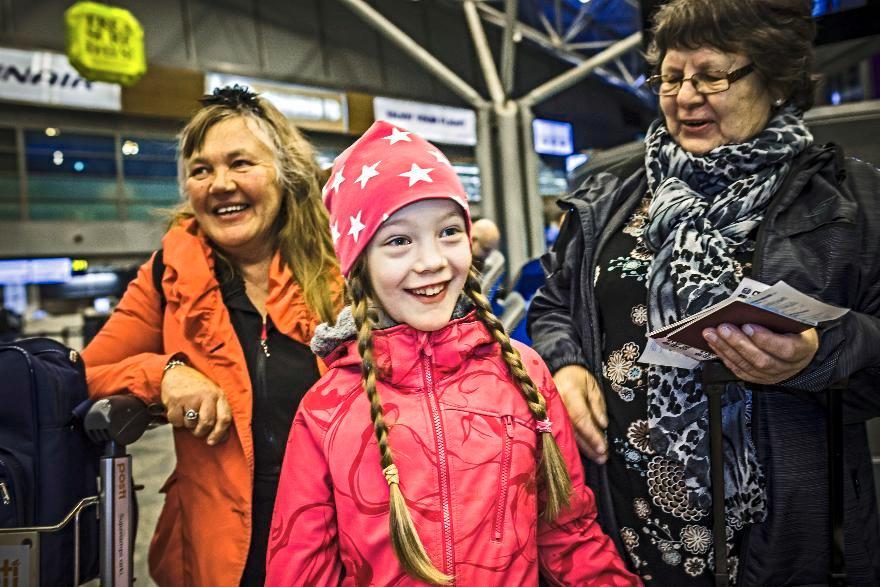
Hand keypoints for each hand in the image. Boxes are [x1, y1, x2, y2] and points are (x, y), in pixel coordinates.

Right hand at [161, 365, 232, 444]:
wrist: (177, 372)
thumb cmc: (197, 388)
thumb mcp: (213, 395)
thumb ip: (219, 413)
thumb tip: (223, 437)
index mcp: (219, 395)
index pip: (225, 418)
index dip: (220, 433)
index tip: (213, 441)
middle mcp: (206, 395)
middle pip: (207, 423)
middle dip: (200, 432)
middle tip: (197, 431)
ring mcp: (190, 397)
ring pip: (190, 424)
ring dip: (188, 425)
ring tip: (187, 414)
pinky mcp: (175, 400)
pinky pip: (176, 421)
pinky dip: (176, 421)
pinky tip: (178, 411)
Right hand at [552, 365, 607, 462]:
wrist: (561, 371)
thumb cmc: (580, 378)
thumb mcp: (593, 387)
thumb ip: (598, 405)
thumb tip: (602, 425)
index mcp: (569, 391)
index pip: (580, 417)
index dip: (591, 434)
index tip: (603, 448)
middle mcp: (556, 402)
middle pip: (572, 429)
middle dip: (588, 446)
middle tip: (602, 457)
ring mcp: (549, 410)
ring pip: (564, 433)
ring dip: (581, 448)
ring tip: (597, 457)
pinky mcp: (546, 416)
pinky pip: (559, 432)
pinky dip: (571, 443)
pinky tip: (582, 452)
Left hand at [702, 323, 818, 384]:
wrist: (801, 350)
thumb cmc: (795, 329)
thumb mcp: (795, 321)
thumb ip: (779, 316)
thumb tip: (752, 306)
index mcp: (803, 348)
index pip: (785, 349)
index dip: (765, 340)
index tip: (748, 326)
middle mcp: (788, 366)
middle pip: (761, 360)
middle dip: (739, 343)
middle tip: (723, 328)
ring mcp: (773, 375)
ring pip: (747, 366)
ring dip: (726, 349)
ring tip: (711, 334)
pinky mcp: (759, 379)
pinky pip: (740, 371)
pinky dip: (725, 357)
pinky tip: (714, 345)